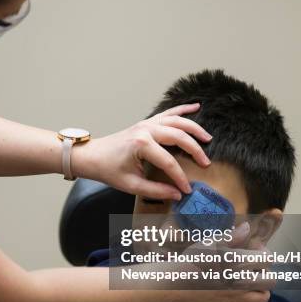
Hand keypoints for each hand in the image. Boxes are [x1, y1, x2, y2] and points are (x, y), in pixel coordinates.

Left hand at [73, 103, 211, 199]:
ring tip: (208, 139)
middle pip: (179, 137)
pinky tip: (196, 106)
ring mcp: (146, 123)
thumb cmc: (108, 170)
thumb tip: (177, 194)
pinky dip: (182, 109)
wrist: (92, 156)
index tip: (187, 189)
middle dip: (195, 151)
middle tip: (206, 163)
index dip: (180, 177)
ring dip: (194, 128)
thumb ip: (155, 190)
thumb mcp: (131, 185)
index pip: (169, 163)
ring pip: (177, 122)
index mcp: (141, 145)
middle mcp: (146, 130)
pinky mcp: (146, 122)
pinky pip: (168, 113)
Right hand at [178, 221, 272, 301]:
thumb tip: (247, 227)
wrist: (175, 282)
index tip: (253, 250)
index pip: (267, 259)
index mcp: (239, 263)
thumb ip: (231, 237)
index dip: (263, 252)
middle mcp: (241, 282)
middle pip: (270, 281)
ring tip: (249, 283)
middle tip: (253, 268)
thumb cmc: (191, 260)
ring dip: (260, 290)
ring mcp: (235, 298)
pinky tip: (239, 297)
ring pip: (262, 298)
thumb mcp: (209, 243)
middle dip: (265, 272)